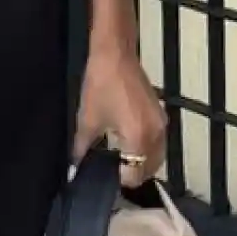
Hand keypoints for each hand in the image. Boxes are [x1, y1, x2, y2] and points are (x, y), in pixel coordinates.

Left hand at [74, 44, 167, 187]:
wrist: (115, 55)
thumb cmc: (100, 86)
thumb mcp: (87, 121)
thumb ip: (82, 150)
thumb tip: (74, 169)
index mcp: (139, 140)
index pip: (134, 176)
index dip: (118, 180)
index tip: (103, 179)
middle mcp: (156, 136)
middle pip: (149, 169)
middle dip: (131, 174)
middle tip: (110, 172)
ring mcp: (162, 125)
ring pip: (156, 157)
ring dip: (141, 163)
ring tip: (119, 161)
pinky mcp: (161, 115)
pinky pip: (158, 143)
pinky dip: (147, 150)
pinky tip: (128, 145)